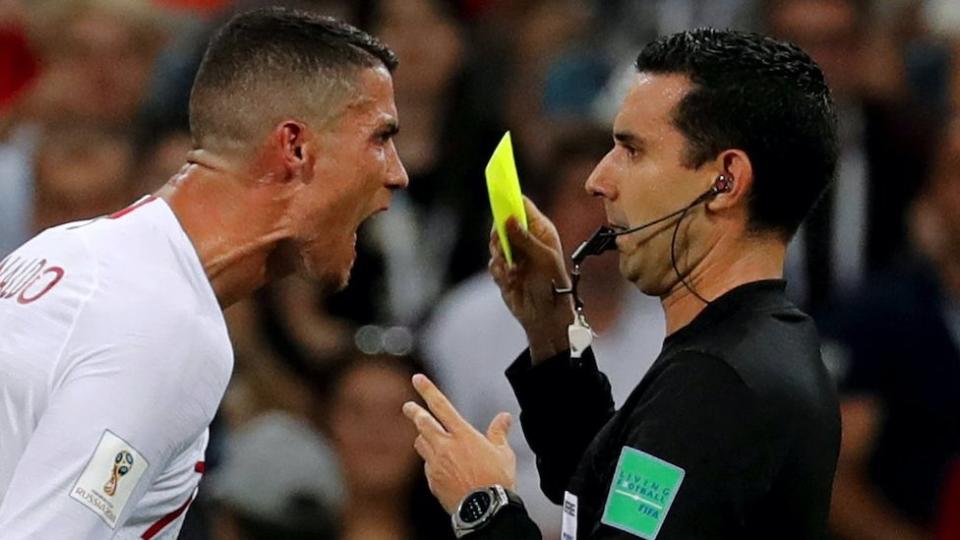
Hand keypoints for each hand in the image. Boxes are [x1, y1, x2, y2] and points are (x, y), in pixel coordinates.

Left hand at [402, 374, 515, 512]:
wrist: (485, 509)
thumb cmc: (497, 480)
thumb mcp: (503, 453)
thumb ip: (499, 433)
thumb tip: (504, 417)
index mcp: (463, 434)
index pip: (441, 405)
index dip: (427, 390)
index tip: (417, 378)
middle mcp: (445, 446)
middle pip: (422, 422)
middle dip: (413, 411)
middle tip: (408, 406)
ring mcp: (436, 464)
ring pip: (421, 444)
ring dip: (422, 438)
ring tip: (426, 437)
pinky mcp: (432, 480)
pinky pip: (427, 466)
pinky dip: (431, 462)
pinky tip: (440, 467)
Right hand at [489, 197, 574, 361]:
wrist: (546, 315)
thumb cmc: (554, 285)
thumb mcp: (544, 258)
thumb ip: (524, 238)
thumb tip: (507, 220)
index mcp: (540, 229)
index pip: (522, 205)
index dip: (509, 199)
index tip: (498, 196)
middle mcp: (525, 238)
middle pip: (501, 223)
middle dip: (499, 236)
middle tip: (502, 246)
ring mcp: (513, 254)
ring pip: (494, 244)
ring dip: (500, 257)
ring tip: (513, 270)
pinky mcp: (503, 270)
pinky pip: (492, 264)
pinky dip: (499, 272)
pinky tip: (512, 280)